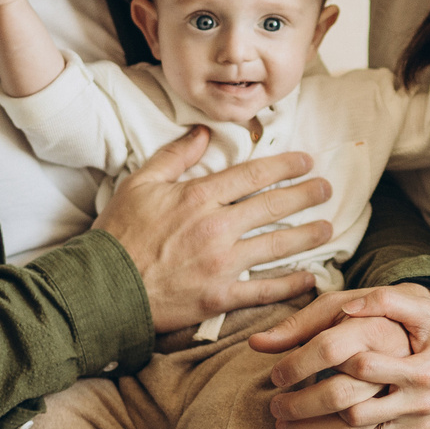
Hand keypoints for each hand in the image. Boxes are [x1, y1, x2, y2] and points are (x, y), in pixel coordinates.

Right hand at [94, 130, 333, 330]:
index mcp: (198, 196)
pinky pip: (264, 289)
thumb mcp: (140, 184)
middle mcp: (216, 227)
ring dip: (307, 236)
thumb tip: (203, 132)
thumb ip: (174, 156)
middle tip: (326, 189)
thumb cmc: (118, 234)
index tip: (306, 161)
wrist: (102, 286)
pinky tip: (309, 277)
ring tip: (327, 227)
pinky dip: (291, 283)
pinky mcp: (219, 296)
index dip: (285, 166)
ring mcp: (220, 263)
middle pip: (273, 206)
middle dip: (305, 195)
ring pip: (277, 245)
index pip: (253, 174)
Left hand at [248, 285, 429, 428]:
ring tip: (282, 426)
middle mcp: (422, 402)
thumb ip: (386, 302)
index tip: (283, 369)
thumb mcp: (427, 310)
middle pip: (352, 414)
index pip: (361, 365)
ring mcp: (420, 427)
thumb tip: (345, 305)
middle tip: (273, 403)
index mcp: (423, 367)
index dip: (318, 365)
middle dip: (305, 410)